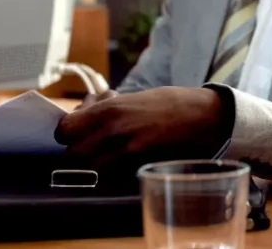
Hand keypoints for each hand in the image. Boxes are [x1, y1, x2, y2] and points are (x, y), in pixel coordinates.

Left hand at [55, 87, 227, 168]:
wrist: (206, 117)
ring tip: (111, 150)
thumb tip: (85, 111)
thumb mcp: (134, 98)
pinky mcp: (141, 165)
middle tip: (93, 141)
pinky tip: (127, 156)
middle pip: (74, 153)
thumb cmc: (173, 104)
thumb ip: (107, 108)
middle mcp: (114, 130)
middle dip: (79, 149)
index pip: (65, 129)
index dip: (67, 132)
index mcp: (111, 108)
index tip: (76, 130)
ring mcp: (128, 150)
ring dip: (96, 161)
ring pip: (92, 167)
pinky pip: (114, 173)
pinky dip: (115, 169)